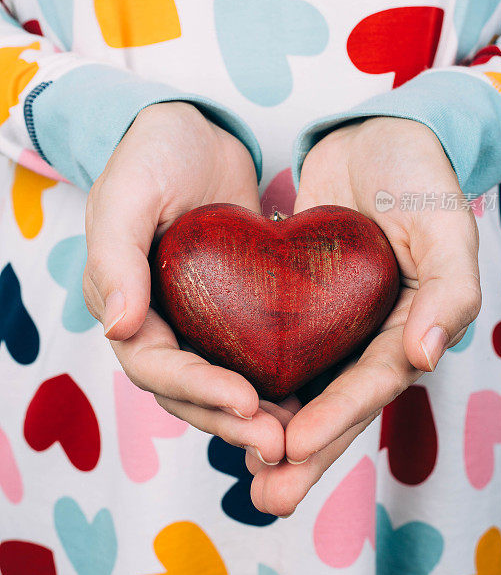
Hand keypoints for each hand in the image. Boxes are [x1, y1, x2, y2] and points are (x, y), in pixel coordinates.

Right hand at [83, 102, 285, 464]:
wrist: (193, 132)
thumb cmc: (151, 155)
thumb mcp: (129, 195)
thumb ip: (116, 258)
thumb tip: (118, 328)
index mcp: (125, 305)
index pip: (155, 365)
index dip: (197, 389)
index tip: (244, 401)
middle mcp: (159, 323)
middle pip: (190, 391)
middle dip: (231, 420)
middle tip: (280, 443)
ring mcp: (196, 319)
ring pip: (222, 382)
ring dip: (256, 414)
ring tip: (298, 438)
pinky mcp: (232, 308)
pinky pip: (251, 354)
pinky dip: (274, 379)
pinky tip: (310, 397)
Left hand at [246, 117, 481, 515]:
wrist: (376, 134)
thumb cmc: (419, 175)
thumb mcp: (445, 224)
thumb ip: (448, 291)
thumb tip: (426, 357)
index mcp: (414, 322)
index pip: (373, 381)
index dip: (337, 417)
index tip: (291, 447)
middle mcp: (376, 331)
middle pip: (339, 402)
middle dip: (305, 452)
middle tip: (264, 496)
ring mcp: (340, 320)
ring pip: (309, 386)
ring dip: (279, 431)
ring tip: (245, 474)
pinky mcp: (305, 300)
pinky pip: (284, 347)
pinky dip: (261, 378)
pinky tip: (232, 405)